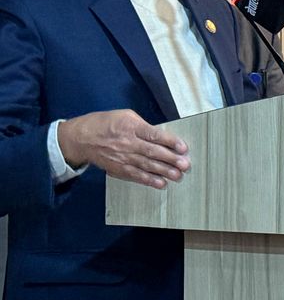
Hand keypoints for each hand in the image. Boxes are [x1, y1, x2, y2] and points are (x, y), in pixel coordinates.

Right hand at [57, 109, 189, 188]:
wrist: (81, 138)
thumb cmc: (104, 124)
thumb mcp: (125, 116)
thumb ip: (144, 126)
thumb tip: (162, 137)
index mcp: (130, 127)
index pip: (154, 135)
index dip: (170, 142)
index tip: (183, 148)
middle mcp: (127, 143)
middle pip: (152, 152)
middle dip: (171, 160)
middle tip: (185, 165)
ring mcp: (122, 157)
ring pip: (146, 166)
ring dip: (164, 172)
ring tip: (178, 176)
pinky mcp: (118, 168)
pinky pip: (136, 175)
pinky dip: (149, 180)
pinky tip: (161, 183)